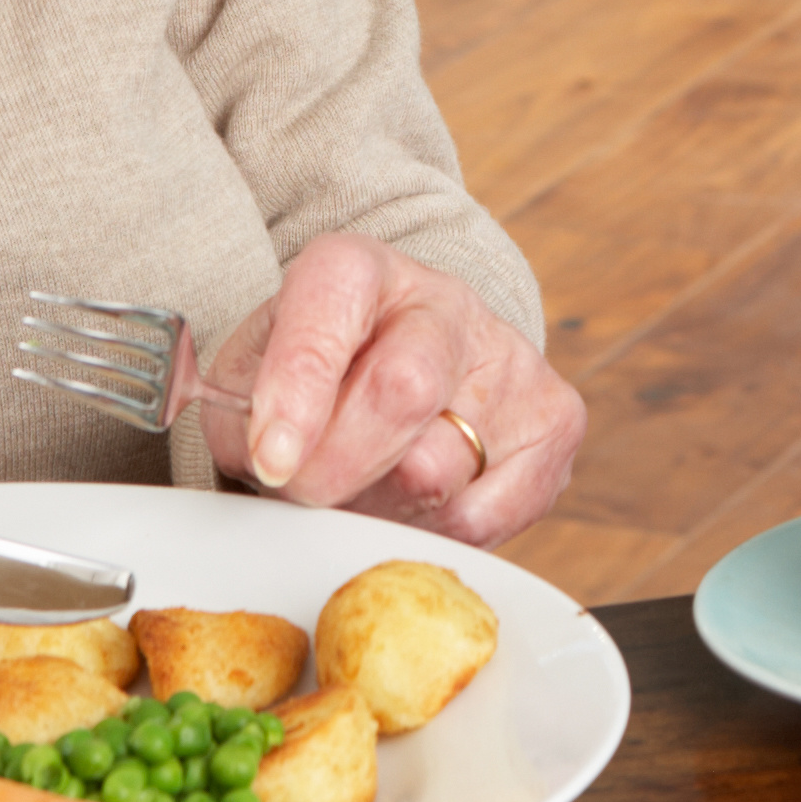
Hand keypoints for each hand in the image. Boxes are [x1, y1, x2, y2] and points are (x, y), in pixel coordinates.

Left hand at [209, 236, 583, 542]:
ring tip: (363, 489)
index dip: (297, 389)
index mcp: (360, 271)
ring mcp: (512, 358)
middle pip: (402, 390)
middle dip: (338, 467)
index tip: (273, 459)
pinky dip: (432, 530)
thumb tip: (273, 459)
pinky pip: (483, 514)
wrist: (406, 367)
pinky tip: (414, 502)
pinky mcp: (557, 420)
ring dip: (380, 507)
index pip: (330, 311)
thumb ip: (244, 416)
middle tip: (306, 491)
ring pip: (439, 469)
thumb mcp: (252, 380)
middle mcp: (446, 301)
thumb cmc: (318, 383)